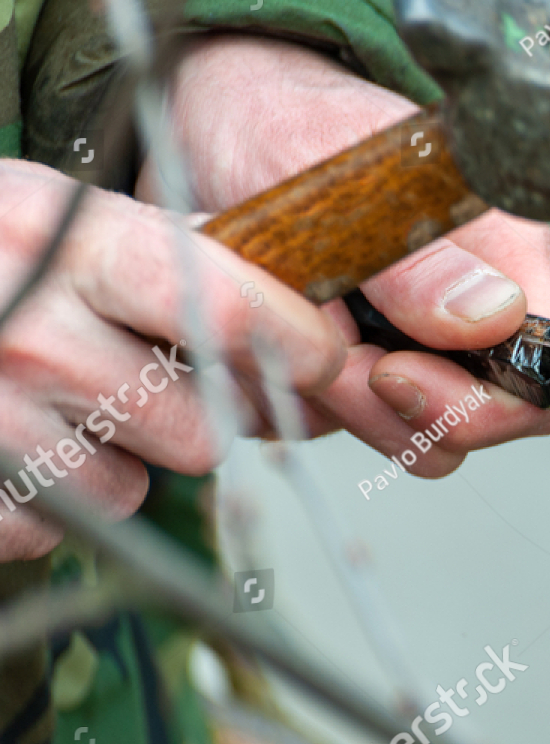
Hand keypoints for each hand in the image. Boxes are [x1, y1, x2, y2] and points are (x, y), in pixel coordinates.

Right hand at [0, 160, 345, 559]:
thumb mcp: (58, 215)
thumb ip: (176, 250)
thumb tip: (307, 305)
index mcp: (63, 241)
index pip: (228, 310)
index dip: (298, 346)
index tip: (325, 360)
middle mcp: (26, 327)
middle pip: (204, 427)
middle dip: (191, 414)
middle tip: (136, 377)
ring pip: (140, 485)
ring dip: (118, 458)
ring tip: (54, 402)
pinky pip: (66, 527)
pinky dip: (51, 500)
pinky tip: (8, 443)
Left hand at [140, 34, 549, 476]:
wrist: (217, 117)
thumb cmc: (288, 119)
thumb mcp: (346, 180)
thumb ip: (420, 260)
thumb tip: (497, 318)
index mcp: (506, 263)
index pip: (543, 379)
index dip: (476, 403)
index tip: (390, 371)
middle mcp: (472, 320)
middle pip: (474, 425)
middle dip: (390, 411)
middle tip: (323, 355)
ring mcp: (416, 353)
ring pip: (405, 436)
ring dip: (336, 406)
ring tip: (287, 332)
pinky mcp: (354, 377)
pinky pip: (336, 426)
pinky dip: (292, 398)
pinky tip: (263, 339)